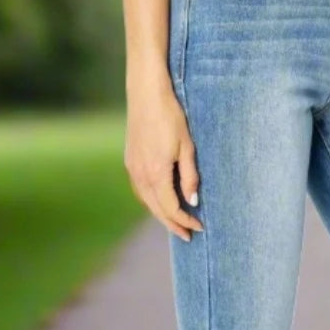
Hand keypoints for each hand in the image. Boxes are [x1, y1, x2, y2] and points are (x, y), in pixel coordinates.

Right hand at [124, 83, 203, 240]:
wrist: (146, 93)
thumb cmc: (170, 116)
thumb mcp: (187, 147)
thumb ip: (189, 177)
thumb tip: (192, 202)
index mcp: (156, 173)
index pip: (171, 208)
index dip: (185, 221)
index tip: (199, 227)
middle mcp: (140, 175)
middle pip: (156, 209)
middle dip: (172, 224)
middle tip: (187, 235)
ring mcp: (132, 168)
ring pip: (146, 201)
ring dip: (160, 214)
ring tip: (175, 222)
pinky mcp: (129, 160)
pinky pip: (139, 189)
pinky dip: (151, 200)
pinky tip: (159, 200)